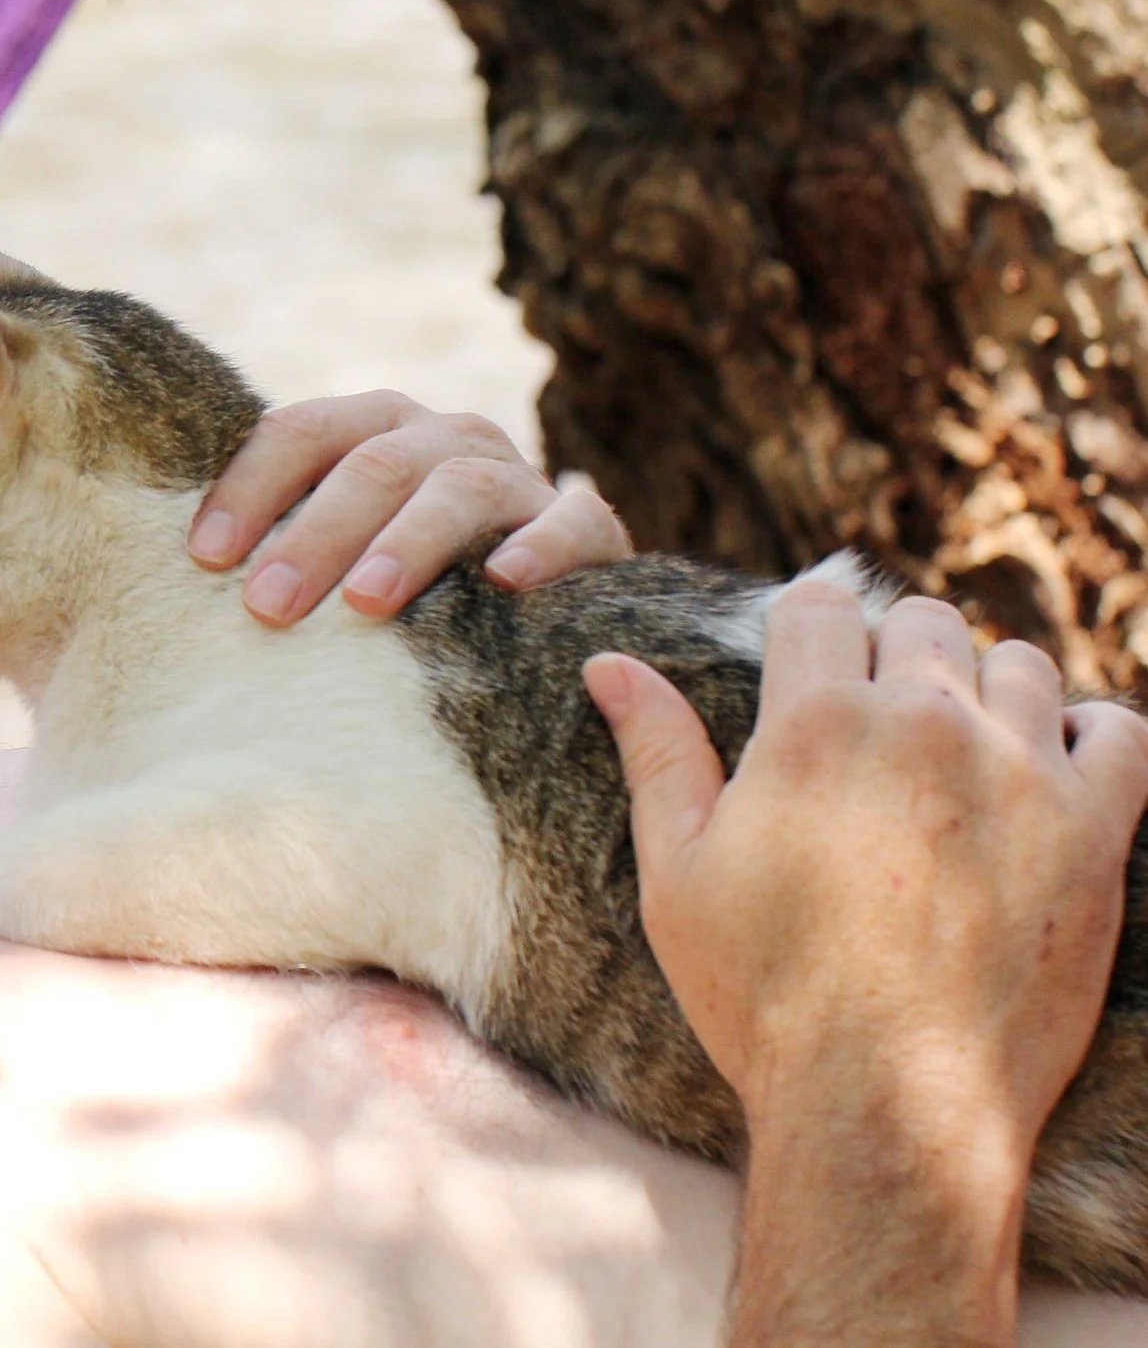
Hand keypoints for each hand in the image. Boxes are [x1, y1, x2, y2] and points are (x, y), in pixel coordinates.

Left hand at [189, 390, 629, 624]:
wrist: (537, 604)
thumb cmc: (392, 593)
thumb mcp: (327, 560)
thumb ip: (262, 556)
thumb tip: (139, 593)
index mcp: (369, 429)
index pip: (299, 432)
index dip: (248, 488)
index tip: (203, 558)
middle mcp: (441, 436)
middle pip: (371, 464)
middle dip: (313, 534)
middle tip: (265, 607)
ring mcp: (516, 474)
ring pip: (457, 487)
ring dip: (406, 543)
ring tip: (364, 603)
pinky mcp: (589, 524)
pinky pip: (571, 521)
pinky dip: (538, 546)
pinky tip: (502, 583)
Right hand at [586, 588, 1147, 1343]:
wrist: (886, 1103)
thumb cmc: (762, 994)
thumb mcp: (677, 874)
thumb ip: (657, 753)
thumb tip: (610, 664)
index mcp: (815, 724)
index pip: (819, 605)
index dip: (803, 630)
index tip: (801, 671)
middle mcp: (926, 723)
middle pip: (922, 621)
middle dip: (891, 657)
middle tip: (872, 732)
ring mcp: (1022, 771)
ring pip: (1019, 664)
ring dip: (984, 690)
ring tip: (954, 754)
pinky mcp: (1096, 831)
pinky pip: (1116, 730)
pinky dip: (1085, 737)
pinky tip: (1045, 775)